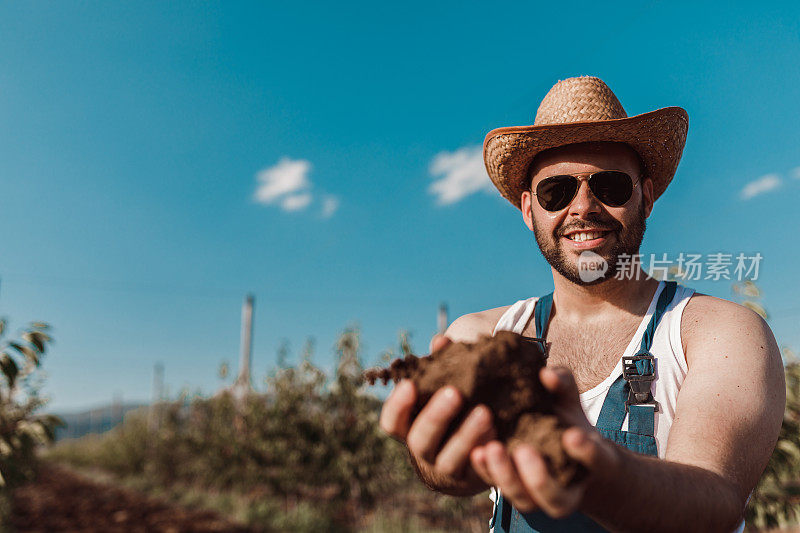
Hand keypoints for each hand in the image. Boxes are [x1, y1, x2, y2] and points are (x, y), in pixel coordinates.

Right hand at [378, 334, 496, 493]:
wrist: (480, 450)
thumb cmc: (457, 411)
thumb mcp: (448, 388)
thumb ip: (442, 367)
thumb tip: (441, 341)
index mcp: (411, 428)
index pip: (391, 422)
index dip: (397, 405)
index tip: (410, 383)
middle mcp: (423, 453)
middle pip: (419, 440)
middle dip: (436, 416)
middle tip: (455, 392)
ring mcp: (446, 470)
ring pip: (449, 459)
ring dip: (466, 435)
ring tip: (485, 412)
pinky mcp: (473, 481)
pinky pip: (478, 472)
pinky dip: (486, 456)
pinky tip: (498, 436)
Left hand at [469, 367, 619, 517]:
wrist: (550, 445)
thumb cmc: (565, 420)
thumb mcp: (568, 400)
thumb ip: (562, 385)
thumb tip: (546, 373)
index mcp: (591, 465)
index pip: (596, 461)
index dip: (586, 451)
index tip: (573, 435)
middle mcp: (565, 490)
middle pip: (553, 496)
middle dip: (538, 477)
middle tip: (523, 450)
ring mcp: (536, 496)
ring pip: (521, 497)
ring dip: (505, 475)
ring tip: (492, 448)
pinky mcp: (510, 489)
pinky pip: (498, 486)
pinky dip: (486, 471)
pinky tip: (476, 451)